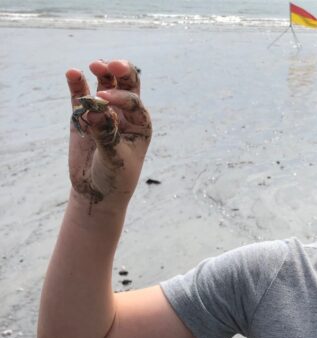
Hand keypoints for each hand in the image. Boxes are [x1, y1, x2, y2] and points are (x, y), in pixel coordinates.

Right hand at [66, 60, 151, 211]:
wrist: (97, 191)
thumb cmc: (115, 176)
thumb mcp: (114, 158)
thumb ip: (105, 134)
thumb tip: (94, 110)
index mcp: (141, 123)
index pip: (132, 101)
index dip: (118, 97)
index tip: (102, 99)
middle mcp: (125, 113)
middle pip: (126, 84)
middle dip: (120, 71)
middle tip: (110, 64)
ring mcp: (104, 113)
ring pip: (105, 84)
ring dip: (101, 72)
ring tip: (94, 65)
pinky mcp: (84, 116)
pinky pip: (81, 96)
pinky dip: (77, 84)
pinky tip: (72, 73)